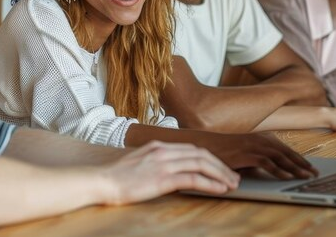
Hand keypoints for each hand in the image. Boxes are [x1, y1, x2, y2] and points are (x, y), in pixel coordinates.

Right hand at [98, 141, 239, 204]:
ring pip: (201, 164)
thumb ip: (157, 162)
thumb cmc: (118, 177)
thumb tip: (173, 171)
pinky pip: (193, 178)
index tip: (221, 169)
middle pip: (201, 154)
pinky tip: (219, 189)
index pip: (192, 149)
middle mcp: (164, 150)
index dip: (210, 159)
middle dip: (220, 166)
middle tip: (233, 177)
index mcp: (159, 146)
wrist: (102, 182)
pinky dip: (210, 183)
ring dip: (220, 174)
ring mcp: (163, 163)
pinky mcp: (162, 178)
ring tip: (232, 184)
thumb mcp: (140, 162)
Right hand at [194, 132, 317, 179]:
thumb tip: (274, 169)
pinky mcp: (247, 153)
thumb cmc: (226, 151)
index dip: (299, 158)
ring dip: (294, 168)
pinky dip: (278, 170)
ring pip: (280, 157)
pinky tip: (287, 177)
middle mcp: (261, 139)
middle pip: (286, 152)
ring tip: (305, 176)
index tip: (310, 167)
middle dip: (302, 163)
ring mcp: (254, 145)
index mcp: (263, 138)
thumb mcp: (247, 153)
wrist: (208, 145)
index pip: (285, 149)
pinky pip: (267, 163)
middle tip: (314, 173)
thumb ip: (260, 158)